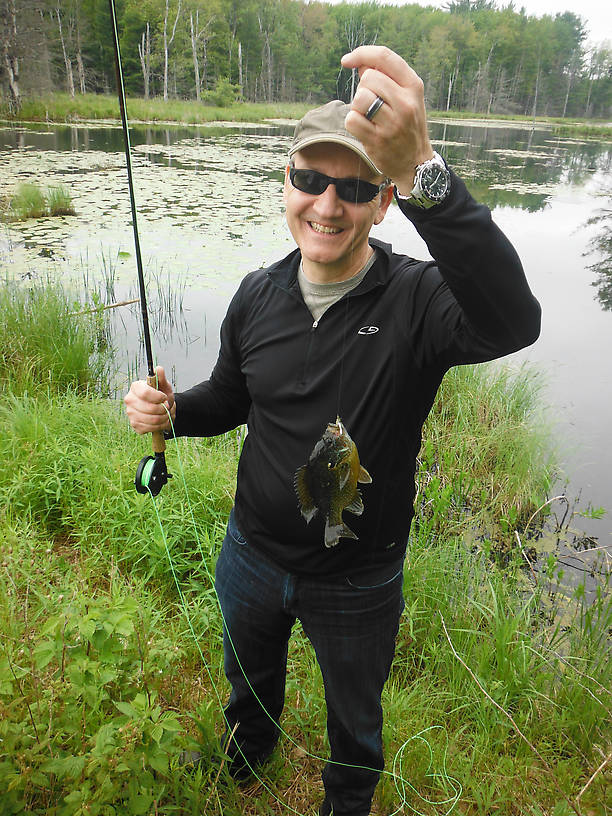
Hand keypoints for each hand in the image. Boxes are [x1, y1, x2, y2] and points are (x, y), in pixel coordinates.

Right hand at [124, 365, 175, 433]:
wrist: (162, 408)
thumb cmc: (161, 395)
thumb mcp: (164, 385)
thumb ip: (161, 377)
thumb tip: (159, 369)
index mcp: (135, 387)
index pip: (145, 393)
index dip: (158, 397)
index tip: (164, 398)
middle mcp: (130, 400)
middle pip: (149, 408)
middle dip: (164, 409)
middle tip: (167, 407)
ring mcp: (131, 413)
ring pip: (152, 420)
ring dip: (164, 418)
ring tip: (166, 414)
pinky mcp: (135, 425)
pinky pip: (150, 428)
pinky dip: (160, 426)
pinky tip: (161, 421)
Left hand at [341, 46, 434, 194]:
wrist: (415, 162)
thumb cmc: (406, 125)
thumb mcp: (405, 97)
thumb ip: (385, 77)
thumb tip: (359, 62)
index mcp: (413, 86)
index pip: (384, 57)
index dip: (362, 53)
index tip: (347, 60)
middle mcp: (405, 103)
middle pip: (368, 78)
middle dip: (363, 89)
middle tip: (372, 104)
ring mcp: (392, 123)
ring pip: (359, 98)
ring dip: (357, 107)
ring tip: (369, 117)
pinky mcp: (378, 140)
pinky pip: (352, 120)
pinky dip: (353, 123)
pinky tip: (364, 129)